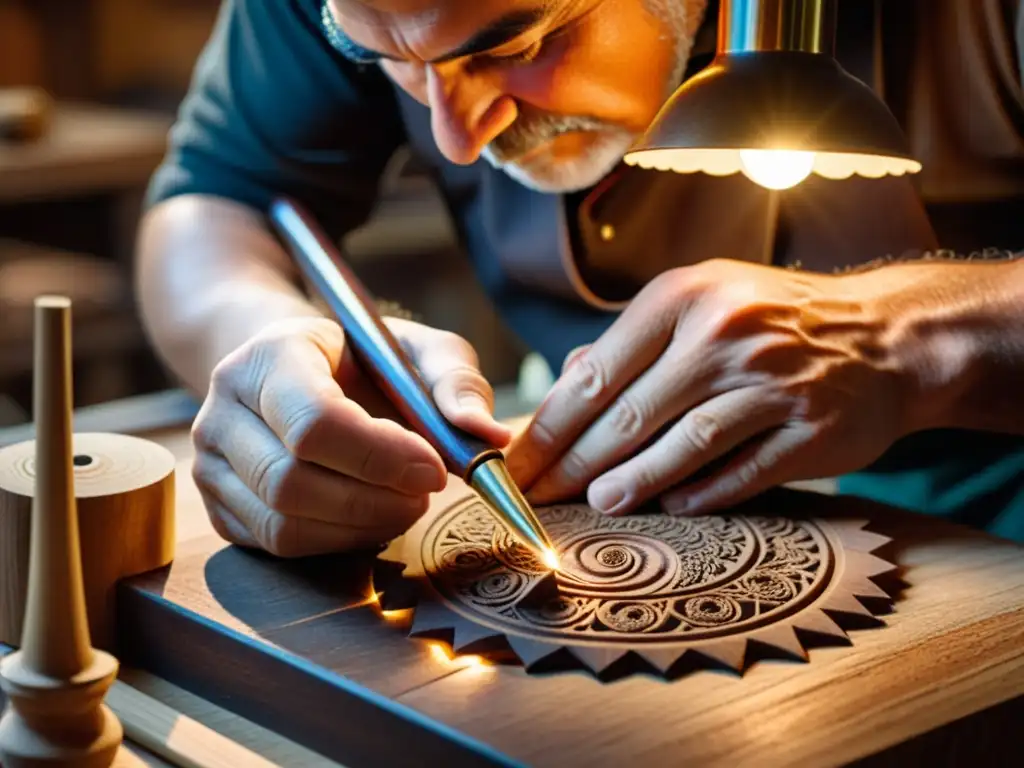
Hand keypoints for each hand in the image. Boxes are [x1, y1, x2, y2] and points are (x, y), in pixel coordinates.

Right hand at [190, 316, 510, 556]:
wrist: (297, 372)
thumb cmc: (363, 361)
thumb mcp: (417, 350)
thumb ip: (456, 381)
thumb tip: (488, 436)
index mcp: (268, 356)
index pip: (313, 422)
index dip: (381, 456)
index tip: (433, 468)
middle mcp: (222, 410)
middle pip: (293, 481)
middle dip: (375, 500)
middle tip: (426, 493)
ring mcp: (212, 463)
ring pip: (283, 522)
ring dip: (359, 526)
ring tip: (404, 503)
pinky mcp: (221, 507)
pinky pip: (278, 544)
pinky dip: (336, 541)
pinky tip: (370, 516)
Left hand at [506, 258, 919, 515]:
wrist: (880, 335)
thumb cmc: (769, 321)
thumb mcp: (700, 303)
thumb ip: (631, 342)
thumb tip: (564, 381)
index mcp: (684, 297)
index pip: (596, 375)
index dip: (548, 429)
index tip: (515, 466)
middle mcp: (726, 333)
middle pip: (629, 415)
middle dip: (574, 465)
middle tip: (539, 498)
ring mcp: (773, 381)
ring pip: (683, 444)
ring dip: (632, 483)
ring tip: (595, 504)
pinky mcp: (812, 428)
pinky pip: (743, 472)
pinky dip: (701, 494)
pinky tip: (670, 506)